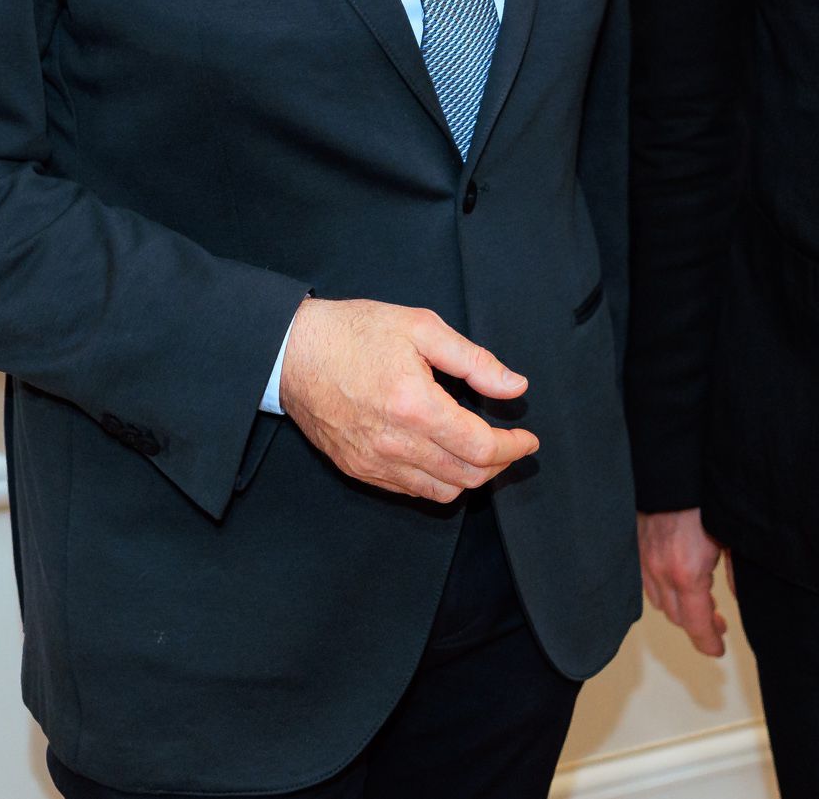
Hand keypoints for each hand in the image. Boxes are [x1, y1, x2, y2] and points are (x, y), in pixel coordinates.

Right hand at [278, 297, 538, 502]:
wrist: (291, 351)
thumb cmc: (352, 333)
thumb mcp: (421, 327)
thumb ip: (473, 360)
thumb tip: (513, 386)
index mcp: (415, 405)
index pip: (481, 447)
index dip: (513, 447)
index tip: (528, 438)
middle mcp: (394, 443)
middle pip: (467, 476)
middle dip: (499, 465)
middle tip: (511, 445)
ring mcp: (373, 462)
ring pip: (441, 491)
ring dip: (470, 477)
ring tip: (481, 452)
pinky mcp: (357, 469)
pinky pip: (410, 490)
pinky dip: (436, 481)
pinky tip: (443, 457)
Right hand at [638, 508, 729, 656]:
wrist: (671, 468)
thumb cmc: (703, 497)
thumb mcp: (731, 537)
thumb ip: (736, 572)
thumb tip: (740, 596)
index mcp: (687, 573)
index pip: (697, 625)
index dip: (709, 643)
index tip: (718, 650)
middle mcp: (661, 572)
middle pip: (677, 618)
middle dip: (699, 625)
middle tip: (718, 622)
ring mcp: (644, 561)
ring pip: (660, 602)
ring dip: (680, 608)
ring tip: (702, 602)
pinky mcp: (635, 549)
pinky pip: (647, 582)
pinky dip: (663, 590)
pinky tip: (678, 582)